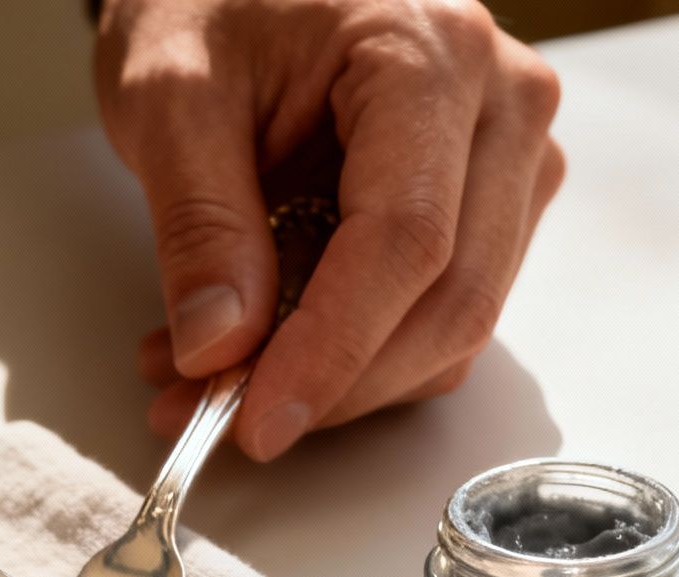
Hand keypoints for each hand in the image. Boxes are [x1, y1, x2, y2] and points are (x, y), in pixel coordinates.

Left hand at [94, 0, 563, 457]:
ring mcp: (509, 156)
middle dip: (332, 383)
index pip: (406, 240)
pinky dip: (353, 352)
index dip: (334, 349)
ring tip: (210, 375)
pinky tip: (262, 349)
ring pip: (452, 321)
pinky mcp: (492, 200)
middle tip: (214, 417)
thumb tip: (220, 348)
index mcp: (430, 55)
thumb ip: (199, 222)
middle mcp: (501, 105)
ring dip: (338, 379)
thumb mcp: (169, 94)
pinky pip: (439, 310)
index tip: (258, 419)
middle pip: (450, 298)